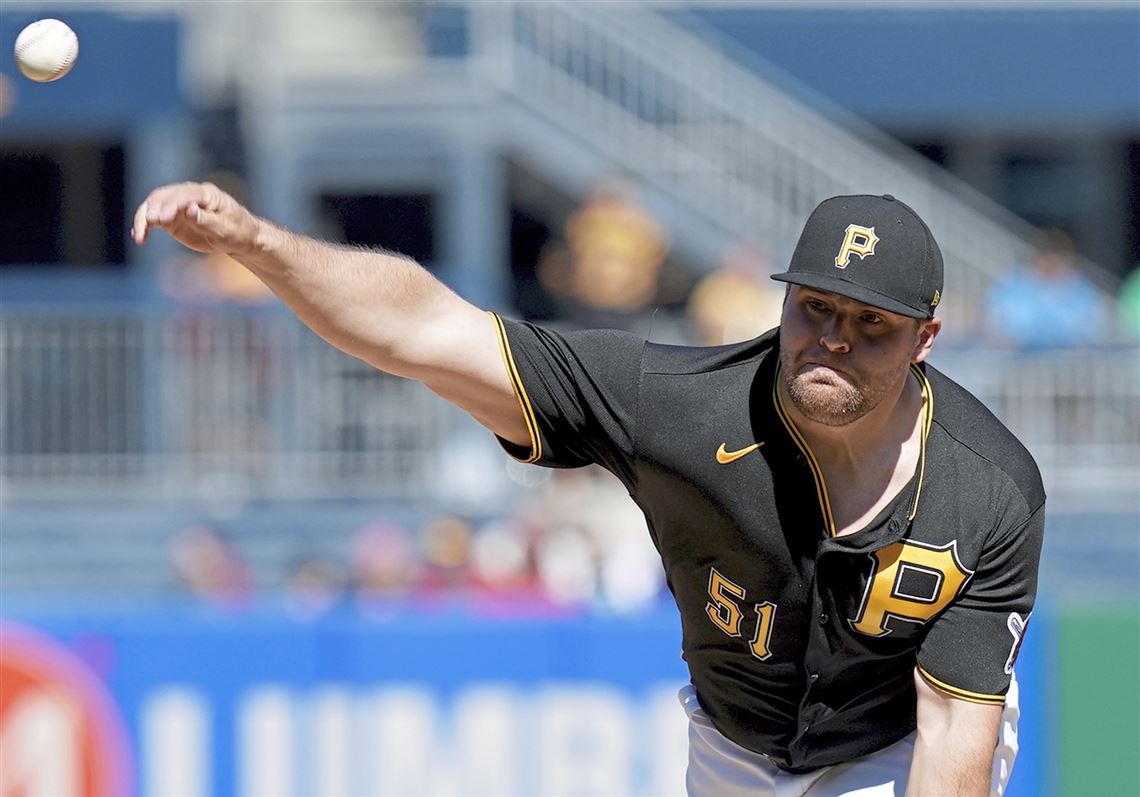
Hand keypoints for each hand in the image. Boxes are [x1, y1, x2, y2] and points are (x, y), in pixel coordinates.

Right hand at [132, 181, 260, 254]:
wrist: (239, 238)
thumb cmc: (237, 231)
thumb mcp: (226, 228)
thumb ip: (207, 220)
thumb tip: (189, 209)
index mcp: (206, 194)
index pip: (186, 195)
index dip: (173, 204)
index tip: (163, 219)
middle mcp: (189, 195)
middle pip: (165, 196)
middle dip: (154, 209)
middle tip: (148, 223)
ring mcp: (178, 206)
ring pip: (155, 206)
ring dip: (144, 218)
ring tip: (139, 235)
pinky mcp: (173, 219)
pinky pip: (154, 219)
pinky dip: (144, 226)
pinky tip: (139, 238)